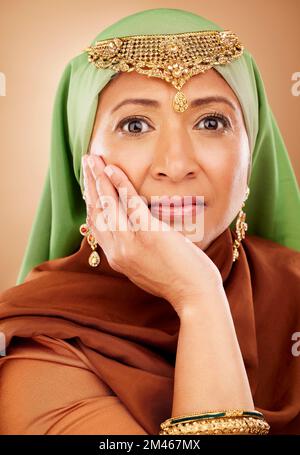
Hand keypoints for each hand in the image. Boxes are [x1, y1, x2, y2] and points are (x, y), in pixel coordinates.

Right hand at [82, 153, 222, 317]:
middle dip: (90, 184)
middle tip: (87, 161)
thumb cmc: (177, 280)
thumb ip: (135, 249)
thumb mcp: (147, 267)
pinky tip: (114, 169)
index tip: (89, 184)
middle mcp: (118, 251)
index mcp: (117, 258)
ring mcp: (131, 243)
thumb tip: (133, 231)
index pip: (97, 225)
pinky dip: (120, 184)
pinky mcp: (148, 234)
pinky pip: (130, 203)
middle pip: (97, 212)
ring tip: (93, 158)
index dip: (91, 201)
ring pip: (108, 205)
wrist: (194, 296)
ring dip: (99, 178)